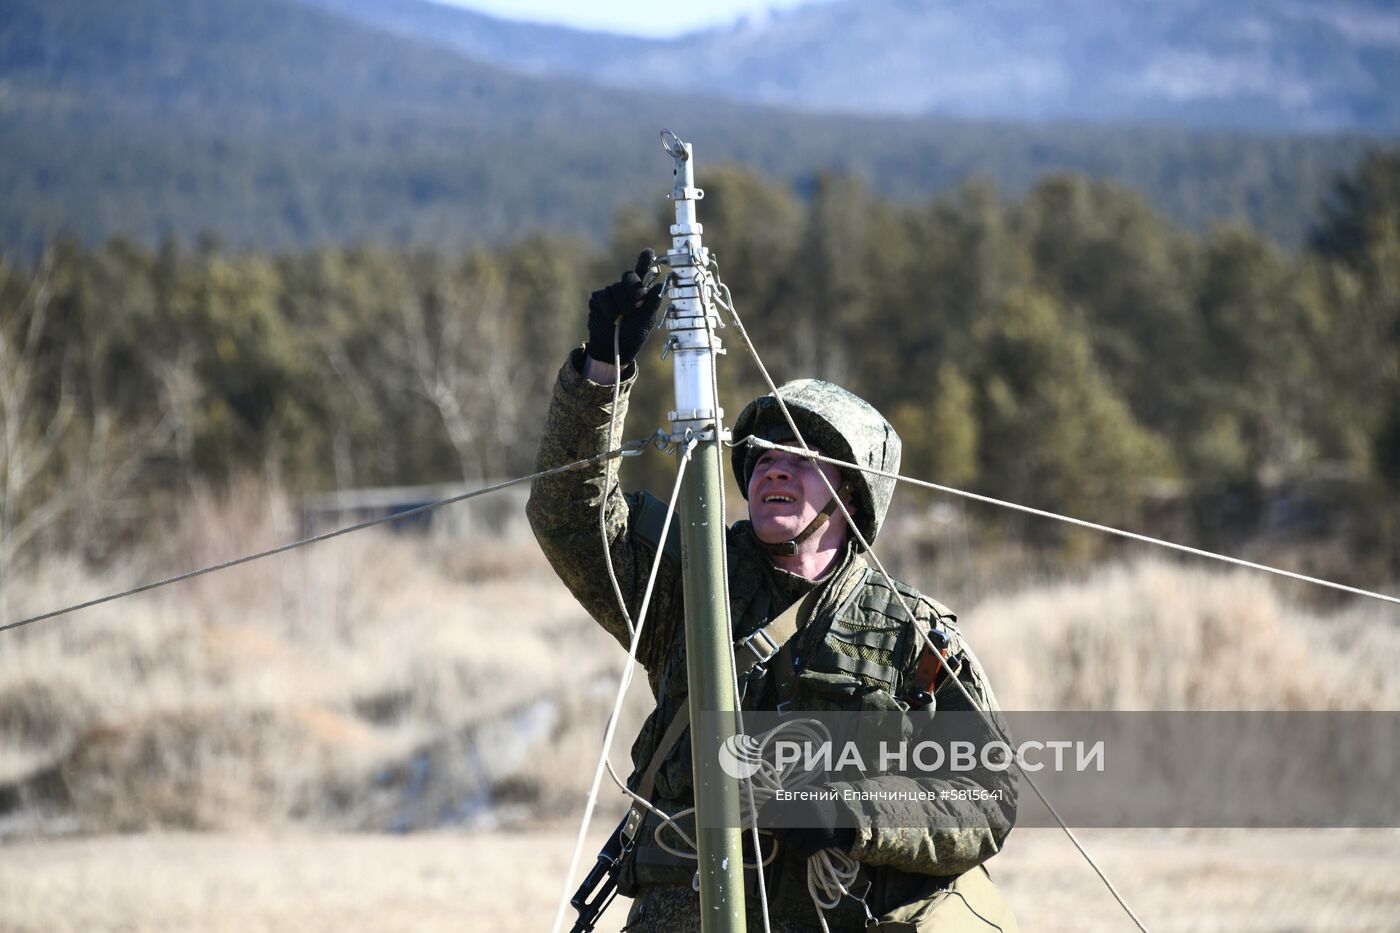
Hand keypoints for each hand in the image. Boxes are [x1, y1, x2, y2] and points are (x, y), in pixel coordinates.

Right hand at [586, 249, 664, 365]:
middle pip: (629, 276)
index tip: (648, 251)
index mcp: (640, 293)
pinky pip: (604, 296)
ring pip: (616, 288)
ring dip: (622, 305)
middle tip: (637, 303)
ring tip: (622, 318)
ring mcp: (611, 293)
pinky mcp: (598, 299)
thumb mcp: (647, 319)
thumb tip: (661, 284)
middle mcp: (625, 290)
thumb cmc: (633, 335)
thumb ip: (652, 302)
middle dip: (634, 288)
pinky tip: (610, 318)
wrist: (615, 349)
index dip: (644, 261)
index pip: (643, 273)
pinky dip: (609, 309)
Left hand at [762, 793, 856, 859]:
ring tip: (798, 835)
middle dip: (779, 831)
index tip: (760, 821)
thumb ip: (784, 801)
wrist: (844, 810)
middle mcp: (807, 811)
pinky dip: (800, 850)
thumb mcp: (802, 794)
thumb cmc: (817, 801)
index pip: (774, 805)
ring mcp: (815, 827)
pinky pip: (801, 852)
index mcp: (801, 796)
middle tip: (783, 830)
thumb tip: (762, 818)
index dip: (765, 815)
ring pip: (790, 842)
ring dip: (790, 841)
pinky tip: (804, 843)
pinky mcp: (821, 840)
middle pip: (780, 828)